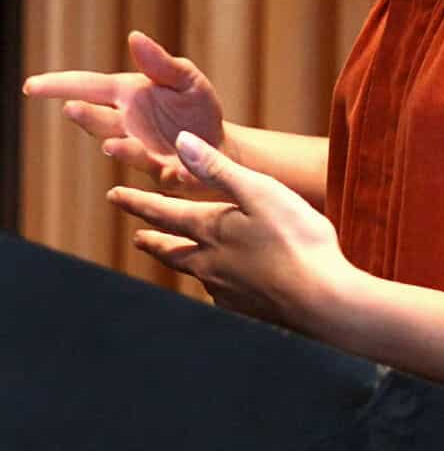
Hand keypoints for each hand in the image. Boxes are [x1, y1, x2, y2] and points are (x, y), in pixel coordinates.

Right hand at [22, 31, 226, 197]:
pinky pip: (166, 174)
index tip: (30, 86)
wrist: (219, 145)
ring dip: (122, 149)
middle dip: (87, 117)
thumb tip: (134, 36)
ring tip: (113, 144)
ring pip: (128, 150)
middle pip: (102, 121)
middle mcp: (129, 125)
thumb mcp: (185, 78)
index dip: (59, 86)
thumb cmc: (197, 107)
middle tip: (72, 108)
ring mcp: (144, 151)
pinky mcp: (167, 173)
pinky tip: (175, 173)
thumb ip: (162, 62)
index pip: (88, 87)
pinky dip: (171, 174)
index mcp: (130, 95)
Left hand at [107, 132, 358, 333]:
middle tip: (137, 237)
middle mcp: (210, 264)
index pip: (164, 213)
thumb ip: (218, 169)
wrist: (321, 299)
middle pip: (171, 250)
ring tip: (180, 257)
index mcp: (212, 230)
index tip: (114, 195)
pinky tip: (225, 283)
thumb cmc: (296, 238)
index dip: (138, 203)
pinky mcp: (247, 309)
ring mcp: (227, 290)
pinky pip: (219, 292)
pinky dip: (213, 282)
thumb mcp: (259, 191)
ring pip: (195, 273)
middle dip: (152, 240)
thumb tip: (180, 142)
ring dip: (181, 261)